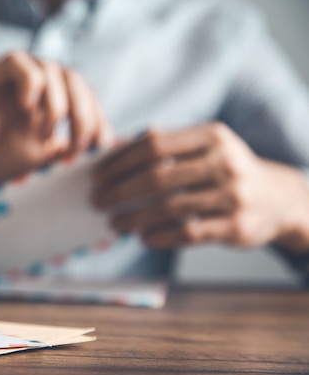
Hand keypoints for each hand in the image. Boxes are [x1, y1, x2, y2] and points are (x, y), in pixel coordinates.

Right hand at [0, 51, 112, 180]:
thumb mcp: (42, 154)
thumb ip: (67, 144)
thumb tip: (101, 146)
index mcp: (51, 95)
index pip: (85, 94)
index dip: (98, 117)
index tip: (101, 145)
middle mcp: (36, 79)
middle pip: (73, 79)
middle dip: (83, 114)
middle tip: (79, 145)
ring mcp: (14, 74)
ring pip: (50, 69)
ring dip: (57, 104)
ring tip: (45, 135)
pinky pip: (17, 62)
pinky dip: (29, 83)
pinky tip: (27, 108)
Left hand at [92, 122, 308, 252]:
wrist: (277, 199)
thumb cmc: (225, 170)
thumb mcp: (205, 147)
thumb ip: (166, 145)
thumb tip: (115, 149)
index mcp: (211, 136)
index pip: (154, 145)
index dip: (120, 161)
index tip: (97, 175)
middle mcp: (224, 162)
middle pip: (157, 177)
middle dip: (119, 191)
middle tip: (97, 201)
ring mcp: (233, 195)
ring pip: (169, 208)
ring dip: (134, 218)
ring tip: (114, 224)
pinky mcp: (236, 226)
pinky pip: (188, 232)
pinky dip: (160, 236)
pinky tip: (142, 238)